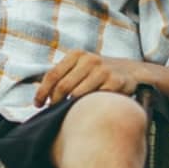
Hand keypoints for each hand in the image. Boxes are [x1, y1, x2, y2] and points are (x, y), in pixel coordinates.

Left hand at [34, 50, 149, 107]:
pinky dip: (88, 107)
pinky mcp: (116, 82)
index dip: (42, 92)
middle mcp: (89, 60)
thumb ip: (62, 76)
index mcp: (77, 54)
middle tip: (52, 112)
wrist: (130, 70)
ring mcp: (104, 70)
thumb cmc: (97, 73)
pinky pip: (95, 99)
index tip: (38, 104)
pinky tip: (87, 110)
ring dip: (70, 107)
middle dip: (55, 102)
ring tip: (67, 113)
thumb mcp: (80, 66)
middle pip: (63, 86)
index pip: (53, 75)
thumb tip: (39, 96)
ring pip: (77, 95)